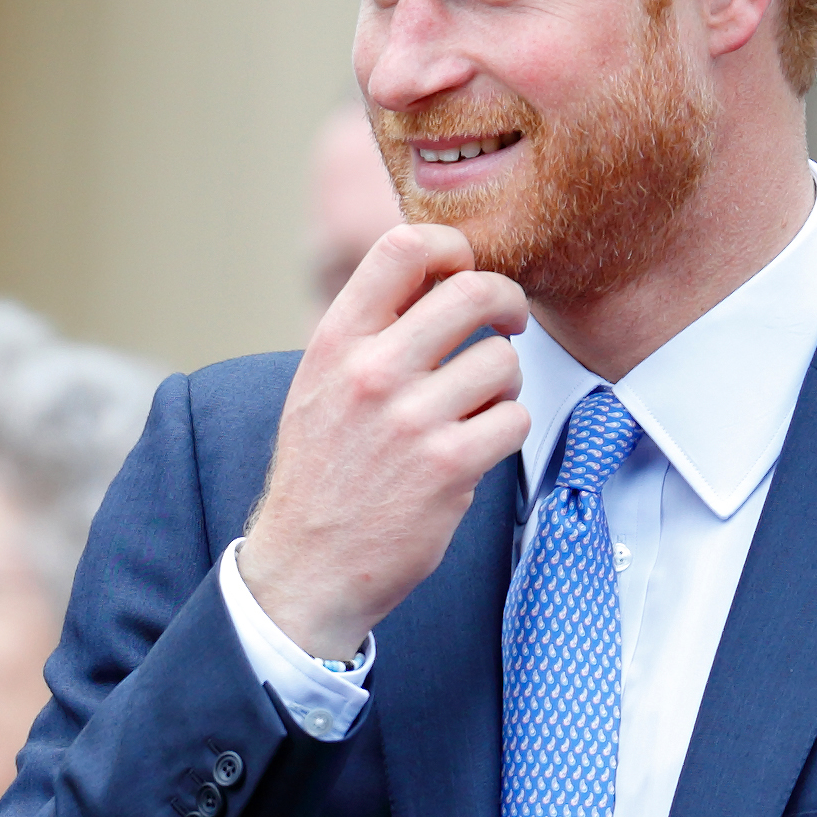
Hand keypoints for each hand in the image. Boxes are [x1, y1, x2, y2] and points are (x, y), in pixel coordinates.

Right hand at [236, 223, 532, 660]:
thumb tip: (437, 275)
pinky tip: (475, 448)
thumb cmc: (320, 475)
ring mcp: (410, 420)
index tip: (466, 272)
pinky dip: (505, 431)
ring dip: (503, 383)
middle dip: (506, 304)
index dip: (454, 248)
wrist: (304, 568)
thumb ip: (368, 334)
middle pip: (473, 292)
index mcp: (335, 344)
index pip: (404, 249)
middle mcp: (370, 373)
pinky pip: (513, 418)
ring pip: (502, 360)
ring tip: (476, 407)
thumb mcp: (319, 388)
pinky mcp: (448, 466)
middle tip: (506, 325)